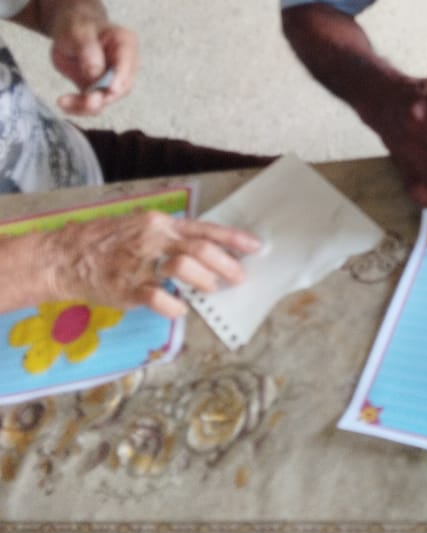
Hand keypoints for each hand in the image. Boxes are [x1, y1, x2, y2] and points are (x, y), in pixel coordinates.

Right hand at [42, 211, 260, 317]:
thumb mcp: (142, 229)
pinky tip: (180, 308)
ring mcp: (139, 262)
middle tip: (238, 278)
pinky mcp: (126, 287)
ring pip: (182, 267)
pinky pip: (157, 297)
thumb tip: (207, 251)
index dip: (232, 239)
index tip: (255, 247)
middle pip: (199, 249)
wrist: (65, 256)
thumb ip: (172, 238)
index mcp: (160, 224)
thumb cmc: (108, 244)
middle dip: (226, 265)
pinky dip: (174, 305)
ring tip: (209, 290)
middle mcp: (153, 239)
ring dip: (203, 281)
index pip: (204, 229)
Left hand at [50, 18, 138, 115]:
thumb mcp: (79, 32)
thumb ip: (88, 50)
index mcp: (125, 44)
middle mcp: (124, 64)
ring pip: (106, 99)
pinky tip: (64, 104)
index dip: (120, 79)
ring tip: (64, 103)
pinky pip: (93, 103)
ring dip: (86, 106)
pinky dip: (78, 107)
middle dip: (102, 98)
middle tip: (85, 102)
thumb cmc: (77, 26)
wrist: (69, 30)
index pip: (127, 64)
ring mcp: (113, 79)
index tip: (110, 90)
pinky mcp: (99, 89)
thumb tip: (95, 74)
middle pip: (120, 88)